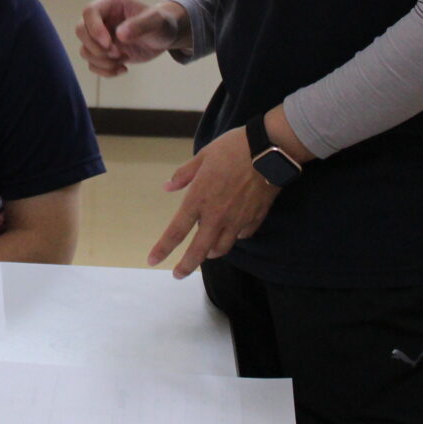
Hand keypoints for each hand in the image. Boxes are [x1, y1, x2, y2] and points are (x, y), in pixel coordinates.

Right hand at [77, 0, 187, 76]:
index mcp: (111, 3)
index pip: (89, 12)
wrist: (164, 36)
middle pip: (81, 31)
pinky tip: (123, 69)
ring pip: (85, 50)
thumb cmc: (162, 23)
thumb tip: (120, 34)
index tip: (109, 44)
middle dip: (97, 47)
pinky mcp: (103, 51)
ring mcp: (100, 35)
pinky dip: (105, 71)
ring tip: (123, 60)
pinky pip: (93, 64)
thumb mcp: (157, 21)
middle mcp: (102, 18)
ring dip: (102, 61)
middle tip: (118, 53)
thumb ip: (140, 25)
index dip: (94, 29)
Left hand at [149, 127, 279, 277]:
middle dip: (187, 266)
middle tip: (178, 274)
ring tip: (206, 254)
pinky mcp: (255, 219)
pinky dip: (235, 238)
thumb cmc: (232, 149)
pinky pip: (242, 236)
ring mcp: (237, 220)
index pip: (176, 231)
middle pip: (199, 250)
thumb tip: (167, 186)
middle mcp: (216, 215)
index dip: (163, 248)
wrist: (269, 150)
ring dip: (211, 253)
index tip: (153, 260)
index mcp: (199, 199)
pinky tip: (233, 233)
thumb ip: (184, 175)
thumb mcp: (203, 156)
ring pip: (222, 247)